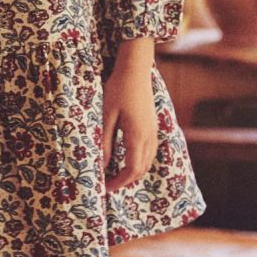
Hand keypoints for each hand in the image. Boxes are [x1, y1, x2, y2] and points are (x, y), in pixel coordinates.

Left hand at [101, 52, 158, 192]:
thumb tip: (103, 166)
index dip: (119, 182)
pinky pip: (149, 151)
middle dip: (125, 180)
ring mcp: (153, 131)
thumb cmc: (118, 89)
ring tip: (116, 174)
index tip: (105, 187)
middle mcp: (149, 137)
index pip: (131, 170)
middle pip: (141, 169)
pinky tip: (127, 157)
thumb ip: (106, 142)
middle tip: (108, 183)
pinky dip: (139, 161)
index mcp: (137, 136)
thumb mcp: (107, 115)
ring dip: (133, 172)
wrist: (135, 69)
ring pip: (147, 161)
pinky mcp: (153, 125)